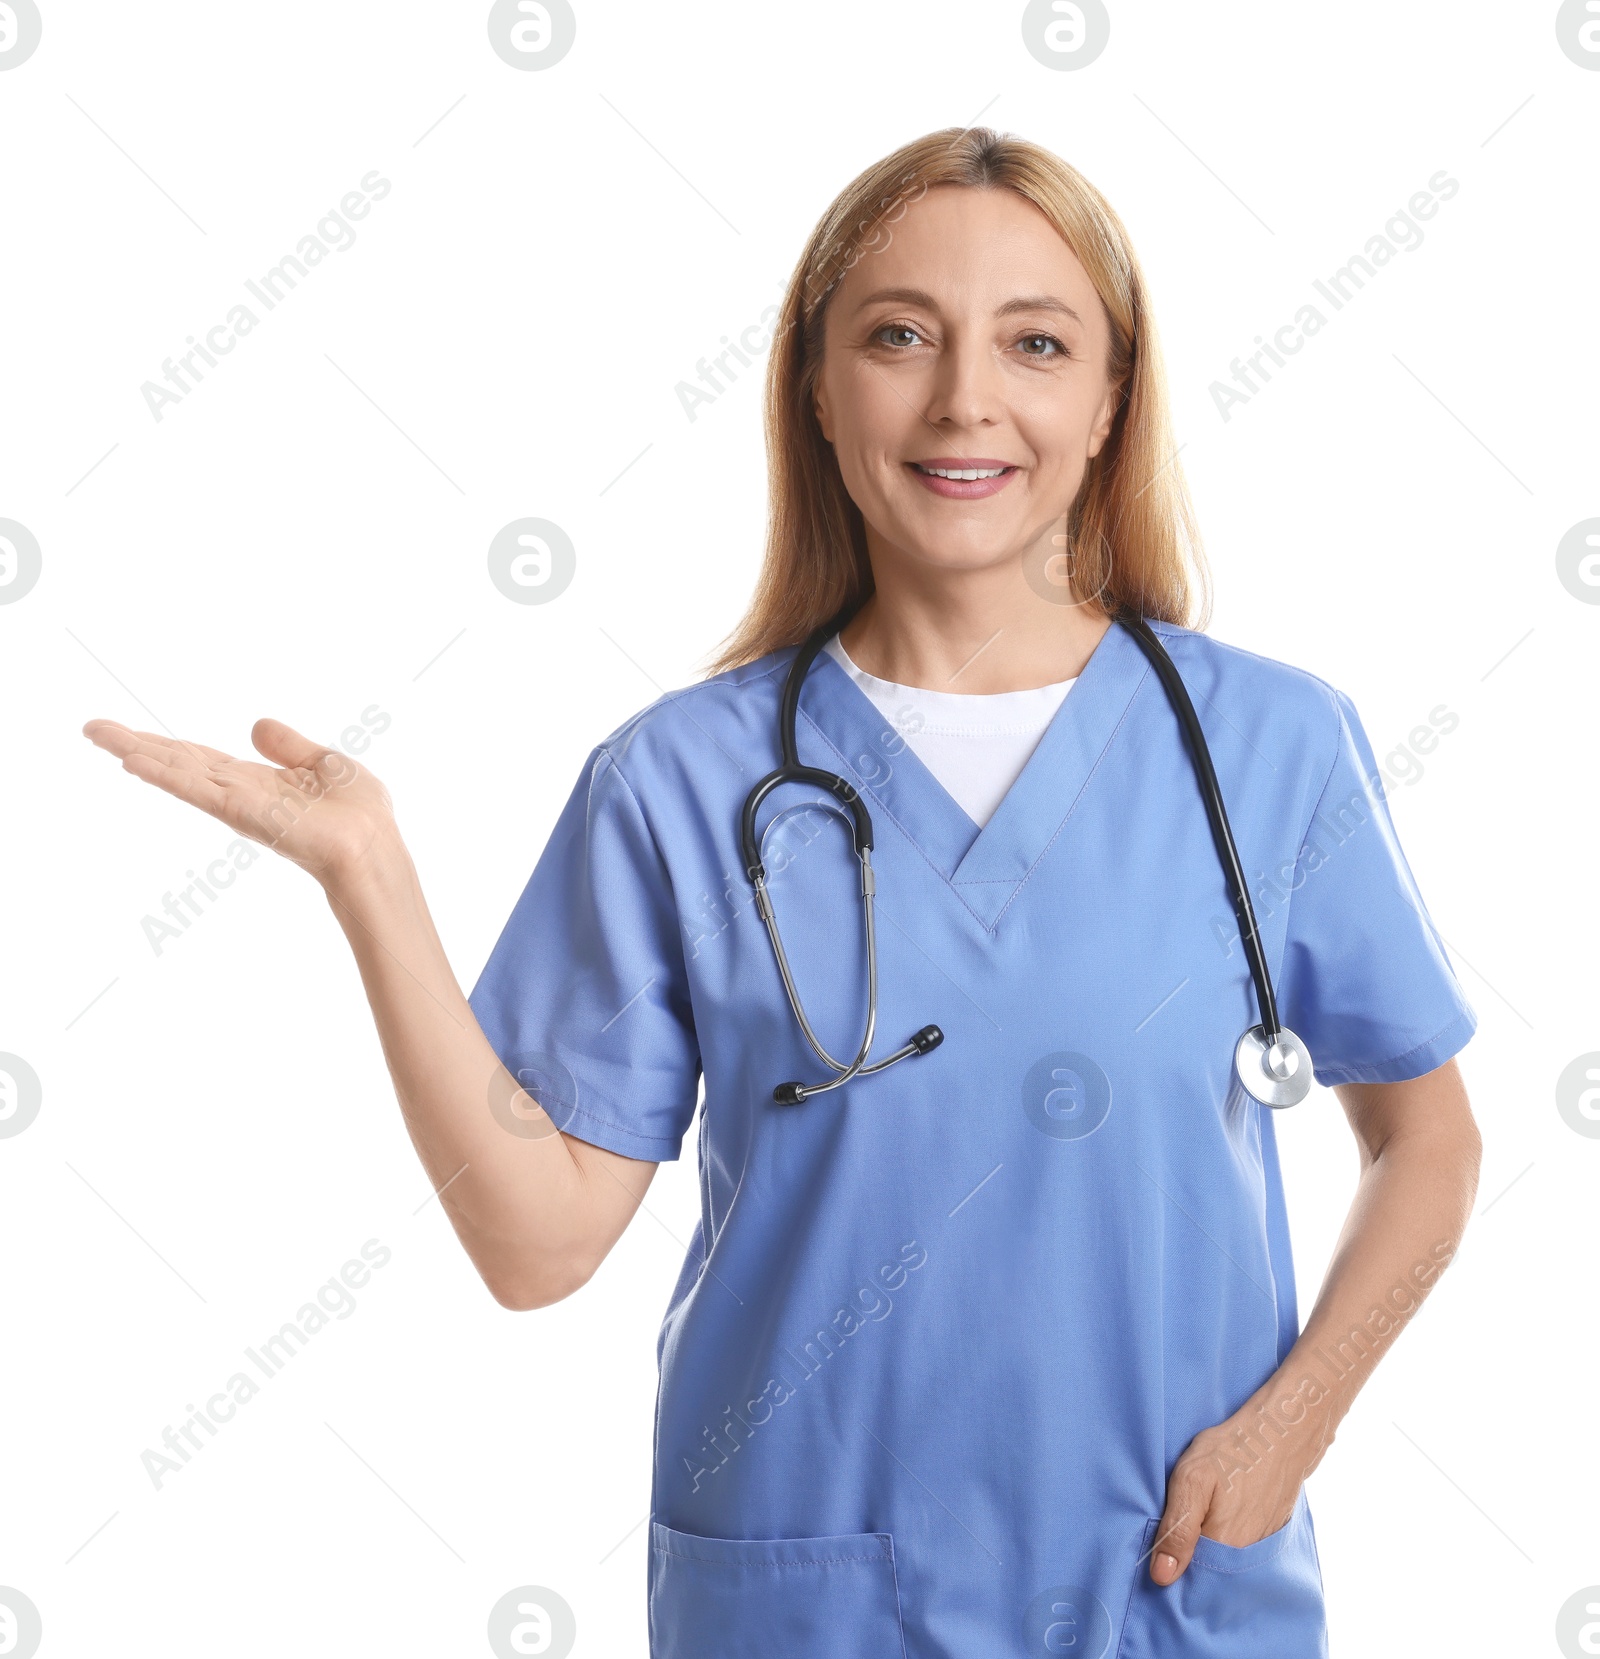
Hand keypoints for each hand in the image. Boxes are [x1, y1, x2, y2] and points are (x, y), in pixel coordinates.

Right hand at [83, 717, 397, 887]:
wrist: (375, 846)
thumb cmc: (360, 815)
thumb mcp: (326, 764)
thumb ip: (290, 747)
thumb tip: (256, 725)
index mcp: (256, 782)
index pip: (200, 760)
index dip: (165, 746)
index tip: (125, 732)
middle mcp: (238, 794)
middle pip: (178, 764)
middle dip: (135, 745)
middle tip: (91, 728)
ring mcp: (237, 804)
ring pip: (178, 773)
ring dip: (138, 753)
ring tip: (97, 735)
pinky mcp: (242, 812)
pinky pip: (197, 789)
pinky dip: (166, 775)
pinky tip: (134, 761)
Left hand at [1149, 1382, 1332, 1585]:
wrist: (1281, 1433)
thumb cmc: (1232, 1451)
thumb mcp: (1192, 1480)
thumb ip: (1177, 1530)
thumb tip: (1162, 1576)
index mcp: (1224, 1549)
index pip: (1190, 1581)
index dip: (1171, 1566)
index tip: (1161, 1549)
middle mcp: (1246, 1557)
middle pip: (1208, 1573)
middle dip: (1189, 1558)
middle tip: (1179, 1524)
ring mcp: (1262, 1546)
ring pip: (1224, 1561)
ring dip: (1208, 1548)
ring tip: (1201, 1516)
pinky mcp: (1270, 1534)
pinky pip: (1242, 1549)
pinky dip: (1228, 1538)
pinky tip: (1220, 1514)